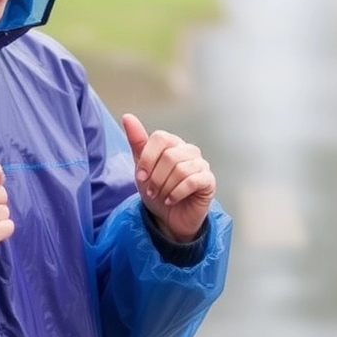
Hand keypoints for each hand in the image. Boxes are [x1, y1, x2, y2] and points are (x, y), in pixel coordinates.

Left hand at [121, 113, 214, 242]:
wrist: (169, 219)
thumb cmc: (156, 191)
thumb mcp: (142, 168)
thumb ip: (137, 142)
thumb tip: (128, 117)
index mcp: (173, 144)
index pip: (160, 138)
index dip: (148, 158)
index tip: (141, 176)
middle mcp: (189, 150)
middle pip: (169, 156)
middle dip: (156, 178)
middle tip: (152, 191)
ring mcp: (201, 164)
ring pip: (180, 169)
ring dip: (165, 187)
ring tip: (162, 196)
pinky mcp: (208, 181)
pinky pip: (192, 181)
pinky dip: (177, 193)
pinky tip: (172, 200)